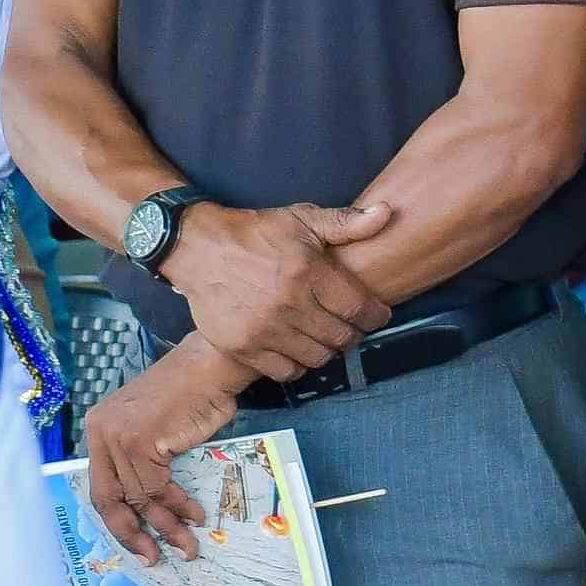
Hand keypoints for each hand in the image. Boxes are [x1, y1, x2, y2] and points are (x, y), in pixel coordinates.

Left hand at [84, 338, 247, 562]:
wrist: (211, 365)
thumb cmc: (192, 393)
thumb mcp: (154, 427)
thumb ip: (143, 459)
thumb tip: (151, 504)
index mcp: (98, 429)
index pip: (101, 486)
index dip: (118, 520)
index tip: (138, 542)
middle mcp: (101, 434)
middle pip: (110, 498)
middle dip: (132, 534)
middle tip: (152, 557)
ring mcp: (118, 438)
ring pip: (140, 498)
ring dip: (167, 527)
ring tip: (188, 545)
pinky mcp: (140, 443)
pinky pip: (158, 489)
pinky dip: (179, 507)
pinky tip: (195, 516)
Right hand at [162, 198, 395, 379]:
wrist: (198, 249)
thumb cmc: (255, 233)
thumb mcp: (301, 219)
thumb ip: (346, 223)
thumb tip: (387, 214)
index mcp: (307, 272)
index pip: (358, 308)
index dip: (375, 316)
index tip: (377, 315)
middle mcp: (287, 304)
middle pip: (340, 337)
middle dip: (353, 333)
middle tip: (351, 326)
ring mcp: (264, 330)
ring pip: (316, 357)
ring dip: (327, 350)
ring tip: (325, 337)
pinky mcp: (242, 348)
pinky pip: (285, 372)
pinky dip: (298, 365)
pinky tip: (299, 350)